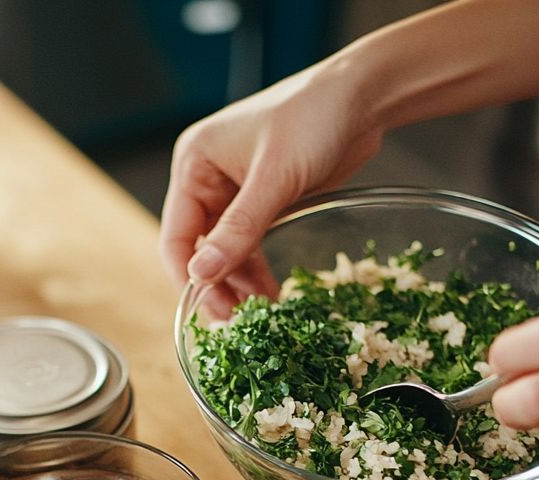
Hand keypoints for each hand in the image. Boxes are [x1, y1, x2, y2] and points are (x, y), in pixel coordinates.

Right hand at [159, 53, 383, 312]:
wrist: (362, 97)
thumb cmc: (313, 119)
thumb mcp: (273, 179)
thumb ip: (238, 230)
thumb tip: (201, 275)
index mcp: (194, 164)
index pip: (176, 235)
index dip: (188, 277)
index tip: (208, 312)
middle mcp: (208, 178)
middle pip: (199, 248)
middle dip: (216, 286)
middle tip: (236, 323)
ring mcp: (236, 190)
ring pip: (226, 251)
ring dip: (239, 283)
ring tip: (259, 315)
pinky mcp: (264, 200)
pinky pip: (251, 244)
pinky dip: (258, 270)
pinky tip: (270, 294)